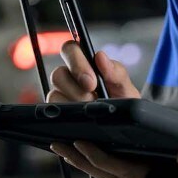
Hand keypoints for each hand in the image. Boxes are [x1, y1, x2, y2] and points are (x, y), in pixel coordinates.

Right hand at [48, 41, 149, 177]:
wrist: (124, 128)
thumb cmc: (124, 103)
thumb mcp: (125, 89)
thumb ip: (115, 72)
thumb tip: (100, 56)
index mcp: (85, 64)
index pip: (69, 49)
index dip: (76, 62)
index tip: (91, 81)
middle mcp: (69, 78)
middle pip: (58, 74)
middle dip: (76, 89)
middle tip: (92, 100)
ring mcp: (60, 96)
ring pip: (54, 95)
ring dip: (73, 105)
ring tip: (91, 113)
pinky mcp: (56, 114)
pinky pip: (51, 113)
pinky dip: (67, 117)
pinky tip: (82, 122)